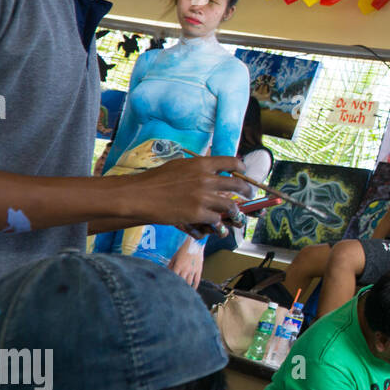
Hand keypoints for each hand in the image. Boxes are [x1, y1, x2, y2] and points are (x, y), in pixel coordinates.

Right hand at [133, 157, 249, 234]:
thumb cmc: (156, 180)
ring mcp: (203, 197)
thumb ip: (198, 167)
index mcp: (202, 164)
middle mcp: (206, 179)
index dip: (241, 169)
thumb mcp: (180, 165)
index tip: (243, 173)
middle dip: (247, 192)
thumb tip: (211, 168)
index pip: (231, 163)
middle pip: (237, 186)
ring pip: (231, 206)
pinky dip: (218, 224)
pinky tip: (217, 227)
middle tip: (249, 196)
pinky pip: (216, 220)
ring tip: (237, 216)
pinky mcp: (198, 213)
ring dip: (236, 213)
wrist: (140, 195)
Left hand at [168, 242, 204, 288]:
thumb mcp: (174, 257)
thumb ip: (170, 265)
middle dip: (177, 287)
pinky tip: (192, 289)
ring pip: (189, 282)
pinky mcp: (199, 270)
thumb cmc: (183, 250)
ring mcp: (193, 270)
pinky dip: (195, 286)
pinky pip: (197, 280)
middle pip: (180, 281)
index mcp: (178, 265)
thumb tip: (165, 272)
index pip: (173, 277)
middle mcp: (186, 269)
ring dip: (186, 288)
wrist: (195, 245)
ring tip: (183, 292)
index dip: (170, 283)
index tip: (168, 288)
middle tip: (174, 292)